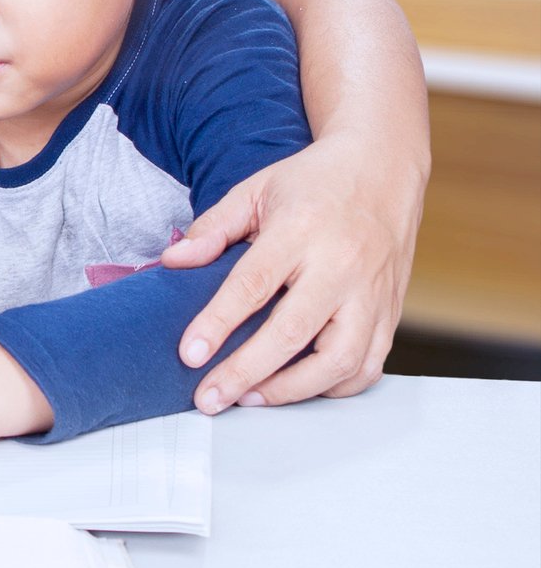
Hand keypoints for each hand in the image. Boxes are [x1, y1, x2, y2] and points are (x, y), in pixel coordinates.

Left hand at [164, 134, 421, 411]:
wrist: (385, 168)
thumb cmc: (314, 182)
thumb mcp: (255, 190)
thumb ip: (213, 228)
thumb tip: (173, 261)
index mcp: (301, 230)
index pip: (253, 285)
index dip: (218, 323)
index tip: (189, 355)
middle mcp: (343, 266)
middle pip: (294, 333)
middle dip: (246, 373)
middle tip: (209, 399)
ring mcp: (373, 293)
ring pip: (340, 360)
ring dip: (292, 390)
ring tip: (250, 398)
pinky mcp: (393, 311)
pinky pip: (370, 365)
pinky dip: (335, 387)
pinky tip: (299, 389)